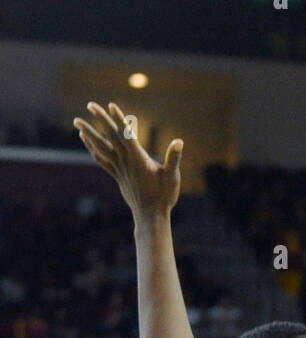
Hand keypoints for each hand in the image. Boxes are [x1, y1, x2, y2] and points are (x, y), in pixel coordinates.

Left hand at [73, 101, 182, 222]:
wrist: (150, 217)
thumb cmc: (163, 197)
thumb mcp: (172, 177)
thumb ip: (174, 158)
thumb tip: (179, 142)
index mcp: (138, 158)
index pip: (126, 134)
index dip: (119, 119)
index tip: (110, 105)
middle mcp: (125, 161)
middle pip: (110, 136)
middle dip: (100, 120)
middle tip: (89, 104)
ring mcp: (119, 168)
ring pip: (101, 147)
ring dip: (89, 134)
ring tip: (77, 123)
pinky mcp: (117, 175)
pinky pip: (101, 159)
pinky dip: (92, 148)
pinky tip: (86, 140)